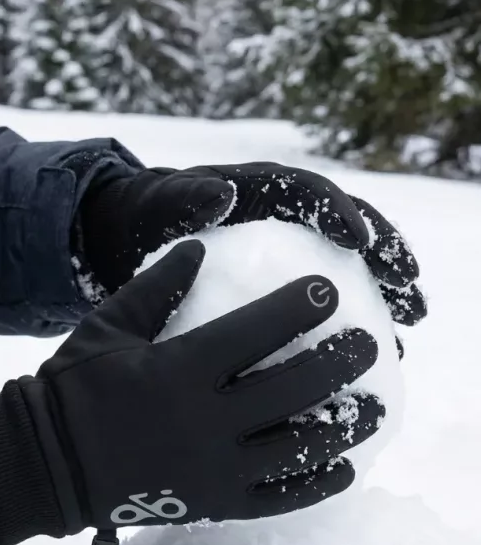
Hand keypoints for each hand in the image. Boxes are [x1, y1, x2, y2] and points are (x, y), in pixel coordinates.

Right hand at [0, 241, 382, 544]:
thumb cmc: (74, 387)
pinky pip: (277, 499)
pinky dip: (316, 485)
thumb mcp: (108, 326)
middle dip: (338, 361)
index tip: (327, 292)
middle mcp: (205, 421)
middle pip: (293, 388)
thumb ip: (156, 286)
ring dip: (344, 425)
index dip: (298, 307)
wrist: (48, 464)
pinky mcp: (212, 503)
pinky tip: (344, 468)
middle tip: (368, 343)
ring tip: (375, 407)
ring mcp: (213, 470)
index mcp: (179, 369)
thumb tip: (199, 248)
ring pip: (297, 447)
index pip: (256, 332)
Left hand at [79, 163, 426, 336]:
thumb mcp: (161, 202)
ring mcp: (283, 253)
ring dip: (378, 295)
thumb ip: (187, 197)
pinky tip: (361, 353)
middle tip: (411, 295)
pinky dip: (343, 322)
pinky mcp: (276, 286)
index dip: (340, 214)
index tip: (363, 243)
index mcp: (260, 191)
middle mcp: (282, 218)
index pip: (312, 194)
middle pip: (347, 233)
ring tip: (407, 326)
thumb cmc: (149, 215)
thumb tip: (222, 195)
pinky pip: (318, 302)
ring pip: (344, 270)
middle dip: (384, 259)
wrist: (132, 234)